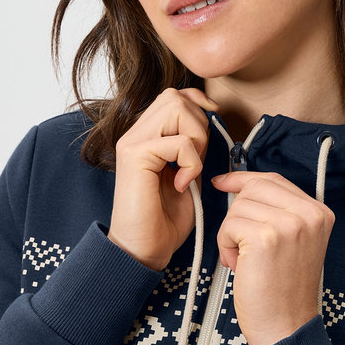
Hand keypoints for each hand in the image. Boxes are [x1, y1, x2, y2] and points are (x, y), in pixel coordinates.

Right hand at [108, 87, 217, 270]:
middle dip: (198, 124)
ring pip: (176, 109)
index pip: (173, 95)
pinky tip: (182, 185)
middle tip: (197, 159)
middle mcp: (135, 134)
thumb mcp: (187, 174)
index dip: (197, 100)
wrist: (143, 250)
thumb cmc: (164, 219)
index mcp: (146, 135)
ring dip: (195, 140)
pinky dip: (191, 162)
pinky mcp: (134, 156)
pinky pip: (178, 141)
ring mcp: (132, 142)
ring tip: (189, 170)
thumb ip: (193, 148)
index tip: (212, 120)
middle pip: (175, 96)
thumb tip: (209, 124)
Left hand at [213, 171, 333, 344]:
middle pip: (254, 187)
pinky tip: (240, 266)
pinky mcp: (266, 237)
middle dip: (237, 213)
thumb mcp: (293, 242)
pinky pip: (229, 225)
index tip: (224, 182)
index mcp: (319, 213)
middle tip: (239, 242)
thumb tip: (237, 185)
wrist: (286, 328)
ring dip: (231, 234)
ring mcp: (289, 224)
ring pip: (238, 207)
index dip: (244, 179)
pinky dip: (225, 246)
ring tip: (246, 261)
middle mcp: (309, 214)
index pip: (274, 179)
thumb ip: (277, 211)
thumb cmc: (283, 291)